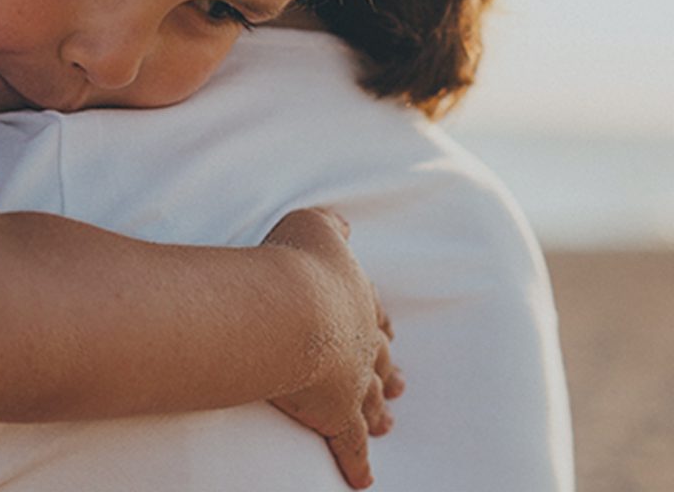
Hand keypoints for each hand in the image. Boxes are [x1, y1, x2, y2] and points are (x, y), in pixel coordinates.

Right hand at [258, 208, 404, 489]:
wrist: (290, 307)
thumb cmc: (295, 263)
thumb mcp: (313, 225)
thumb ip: (330, 226)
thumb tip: (343, 224)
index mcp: (357, 300)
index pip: (372, 315)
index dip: (377, 323)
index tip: (385, 332)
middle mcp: (362, 343)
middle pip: (380, 361)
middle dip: (388, 371)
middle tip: (399, 383)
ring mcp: (353, 382)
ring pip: (372, 402)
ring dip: (379, 412)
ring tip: (387, 422)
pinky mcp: (337, 415)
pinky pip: (350, 444)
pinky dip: (357, 463)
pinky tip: (362, 480)